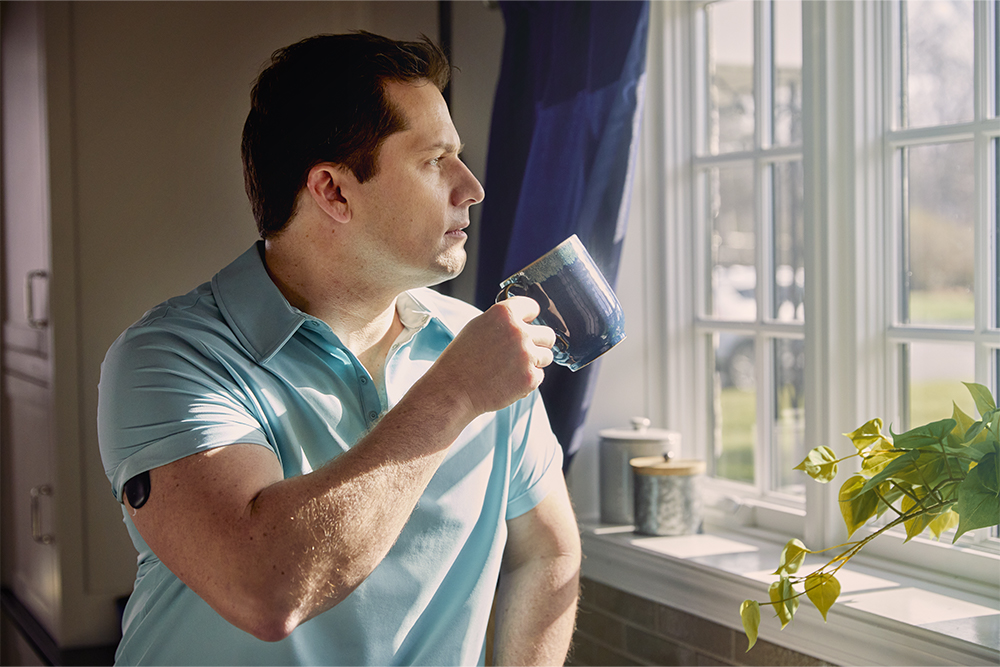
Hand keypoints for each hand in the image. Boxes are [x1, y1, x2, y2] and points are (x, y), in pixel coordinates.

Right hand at [426, 296, 555, 416]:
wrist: (454, 390)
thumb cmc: (461, 360)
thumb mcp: (478, 327)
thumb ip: (503, 321)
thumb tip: (522, 320)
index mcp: (504, 314)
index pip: (533, 307)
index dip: (529, 318)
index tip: (525, 325)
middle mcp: (519, 331)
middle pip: (548, 334)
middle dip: (538, 343)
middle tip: (521, 352)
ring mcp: (527, 355)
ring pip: (546, 356)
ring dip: (533, 362)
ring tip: (510, 369)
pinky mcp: (530, 378)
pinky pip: (539, 376)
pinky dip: (527, 381)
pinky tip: (507, 381)